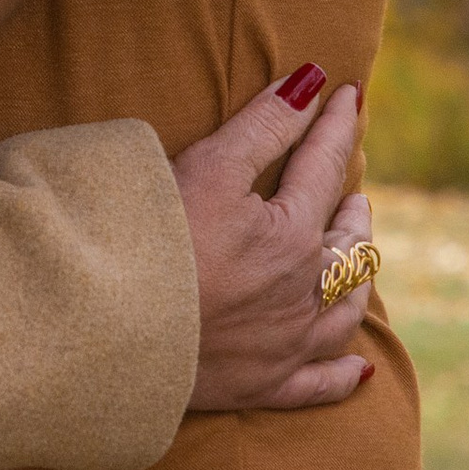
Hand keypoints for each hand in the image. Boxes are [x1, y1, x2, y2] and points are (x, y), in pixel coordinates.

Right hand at [176, 68, 379, 416]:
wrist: (107, 331)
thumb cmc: (151, 240)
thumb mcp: (208, 168)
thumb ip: (265, 124)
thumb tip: (312, 83)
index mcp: (291, 233)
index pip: (324, 166)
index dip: (336, 125)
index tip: (347, 95)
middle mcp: (302, 291)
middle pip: (346, 245)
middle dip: (353, 212)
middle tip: (356, 195)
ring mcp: (285, 344)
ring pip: (344, 310)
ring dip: (357, 280)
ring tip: (360, 259)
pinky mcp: (261, 387)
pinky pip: (318, 384)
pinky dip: (343, 374)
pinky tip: (360, 368)